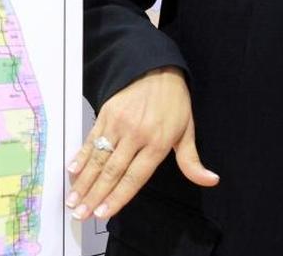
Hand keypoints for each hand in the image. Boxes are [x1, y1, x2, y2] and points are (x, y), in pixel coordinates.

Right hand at [65, 66, 218, 221]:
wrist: (157, 69)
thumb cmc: (174, 103)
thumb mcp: (187, 131)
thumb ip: (192, 161)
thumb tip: (210, 181)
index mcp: (158, 143)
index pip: (134, 177)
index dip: (117, 197)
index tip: (102, 213)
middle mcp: (136, 135)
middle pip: (112, 171)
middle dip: (94, 195)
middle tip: (79, 213)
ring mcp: (119, 123)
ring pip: (98, 158)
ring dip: (84, 181)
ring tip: (72, 200)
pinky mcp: (106, 113)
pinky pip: (90, 139)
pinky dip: (80, 156)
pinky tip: (72, 171)